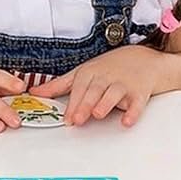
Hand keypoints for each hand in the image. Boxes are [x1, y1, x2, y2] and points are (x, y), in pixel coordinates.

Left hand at [29, 46, 162, 126]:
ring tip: (97, 114)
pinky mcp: (140, 93)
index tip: (66, 117)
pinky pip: (137, 103)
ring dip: (105, 104)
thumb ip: (59, 85)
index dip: (72, 103)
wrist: (145, 59)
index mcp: (89, 72)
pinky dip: (133, 112)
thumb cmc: (110, 67)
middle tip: (77, 119)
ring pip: (114, 94)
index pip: (78, 88)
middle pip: (94, 91)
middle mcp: (106, 78)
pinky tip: (127, 120)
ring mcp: (124, 85)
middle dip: (85, 105)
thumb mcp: (83, 72)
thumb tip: (35, 93)